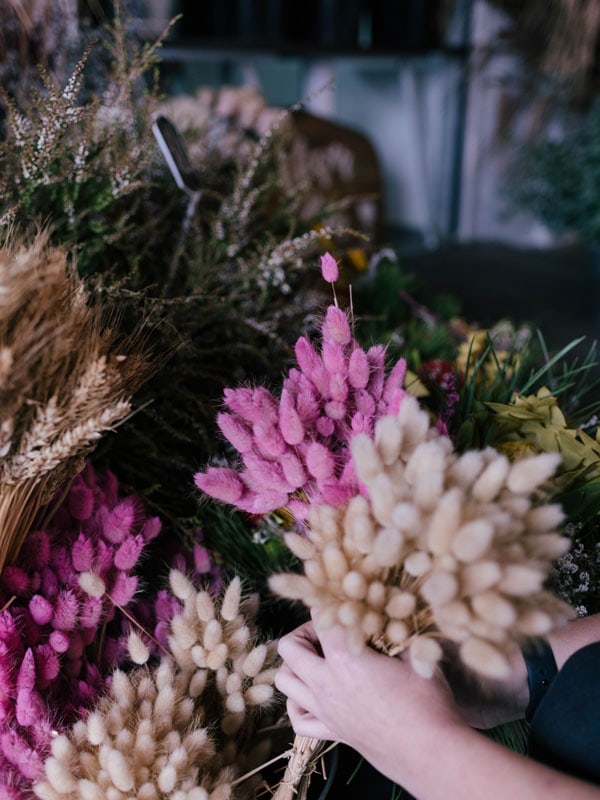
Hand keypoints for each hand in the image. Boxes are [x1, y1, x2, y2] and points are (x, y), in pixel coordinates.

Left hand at [275, 620, 464, 775]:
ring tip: (318, 660)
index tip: (345, 606)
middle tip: (328, 632)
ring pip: (285, 682)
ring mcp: (325, 710)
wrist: (430, 753)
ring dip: (295, 665)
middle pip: (289, 648)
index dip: (331, 604)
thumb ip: (394, 635)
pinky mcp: (332, 733)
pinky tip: (314, 695)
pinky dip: (298, 704)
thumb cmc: (427, 704)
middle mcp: (327, 684)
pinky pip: (297, 719)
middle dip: (304, 632)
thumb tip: (387, 621)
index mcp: (345, 660)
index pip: (321, 618)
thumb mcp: (415, 657)